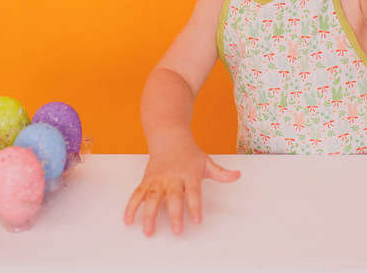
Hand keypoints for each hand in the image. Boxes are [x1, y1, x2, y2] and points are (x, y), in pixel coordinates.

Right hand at [123, 137, 239, 235]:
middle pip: (173, 196)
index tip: (197, 221)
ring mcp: (158, 178)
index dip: (195, 206)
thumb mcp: (206, 161)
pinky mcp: (146, 180)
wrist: (169, 136)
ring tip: (148, 231)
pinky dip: (131, 206)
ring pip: (152, 197)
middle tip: (177, 231)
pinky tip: (128, 220)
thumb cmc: (189, 153)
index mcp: (189, 174)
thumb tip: (238, 176)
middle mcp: (172, 177)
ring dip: (149, 214)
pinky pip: (137, 194)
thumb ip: (221, 173)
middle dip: (175, 214)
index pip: (194, 192)